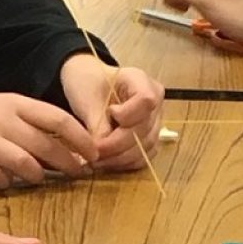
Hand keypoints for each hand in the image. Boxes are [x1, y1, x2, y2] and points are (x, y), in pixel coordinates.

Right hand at [0, 88, 98, 188]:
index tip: (95, 153)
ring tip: (43, 178)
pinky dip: (7, 183)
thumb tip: (72, 143)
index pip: (58, 120)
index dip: (81, 139)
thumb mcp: (8, 105)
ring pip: (23, 165)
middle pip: (45, 146)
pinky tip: (9, 182)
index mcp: (16, 104)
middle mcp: (2, 121)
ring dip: (39, 176)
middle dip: (68, 163)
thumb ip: (36, 121)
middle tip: (79, 173)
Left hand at [60, 54, 163, 170]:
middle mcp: (155, 101)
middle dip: (117, 145)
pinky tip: (106, 161)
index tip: (108, 113)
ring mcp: (154, 121)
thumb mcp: (88, 99)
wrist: (87, 85)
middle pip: (144, 129)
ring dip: (120, 158)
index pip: (146, 101)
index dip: (127, 115)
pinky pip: (143, 155)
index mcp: (141, 81)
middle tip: (93, 152)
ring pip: (145, 147)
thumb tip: (101, 151)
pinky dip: (124, 162)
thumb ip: (98, 124)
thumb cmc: (87, 83)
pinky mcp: (148, 137)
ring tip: (96, 160)